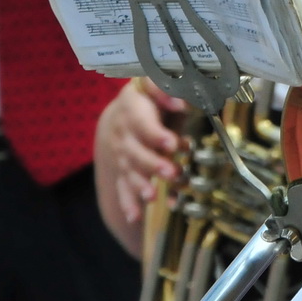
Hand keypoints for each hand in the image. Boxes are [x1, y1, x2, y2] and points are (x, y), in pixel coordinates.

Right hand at [94, 81, 183, 236]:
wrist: (124, 112)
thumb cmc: (149, 97)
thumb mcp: (155, 84)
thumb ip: (165, 87)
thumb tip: (180, 100)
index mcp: (131, 109)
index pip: (141, 122)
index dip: (155, 134)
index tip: (172, 143)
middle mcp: (123, 134)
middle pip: (135, 152)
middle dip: (153, 164)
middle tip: (172, 172)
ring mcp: (121, 155)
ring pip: (129, 172)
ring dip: (140, 185)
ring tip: (152, 196)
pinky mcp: (123, 171)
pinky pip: (123, 189)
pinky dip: (128, 204)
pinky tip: (135, 216)